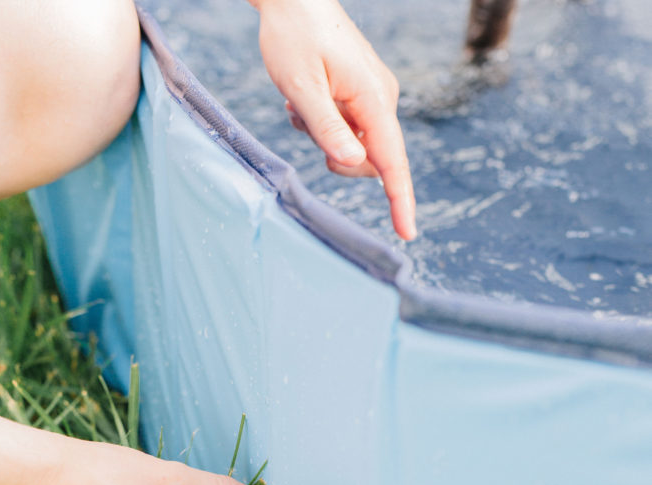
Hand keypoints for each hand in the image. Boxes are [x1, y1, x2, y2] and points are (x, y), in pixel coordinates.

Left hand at [249, 0, 415, 240]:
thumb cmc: (293, 36)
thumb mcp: (302, 88)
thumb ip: (328, 129)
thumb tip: (352, 162)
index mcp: (372, 97)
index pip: (392, 160)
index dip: (399, 200)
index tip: (408, 232)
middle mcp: (381, 98)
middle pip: (371, 160)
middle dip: (338, 158)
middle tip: (304, 126)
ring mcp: (372, 95)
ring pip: (356, 146)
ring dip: (326, 138)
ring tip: (299, 106)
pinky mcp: (362, 92)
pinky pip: (349, 127)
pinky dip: (325, 125)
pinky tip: (305, 100)